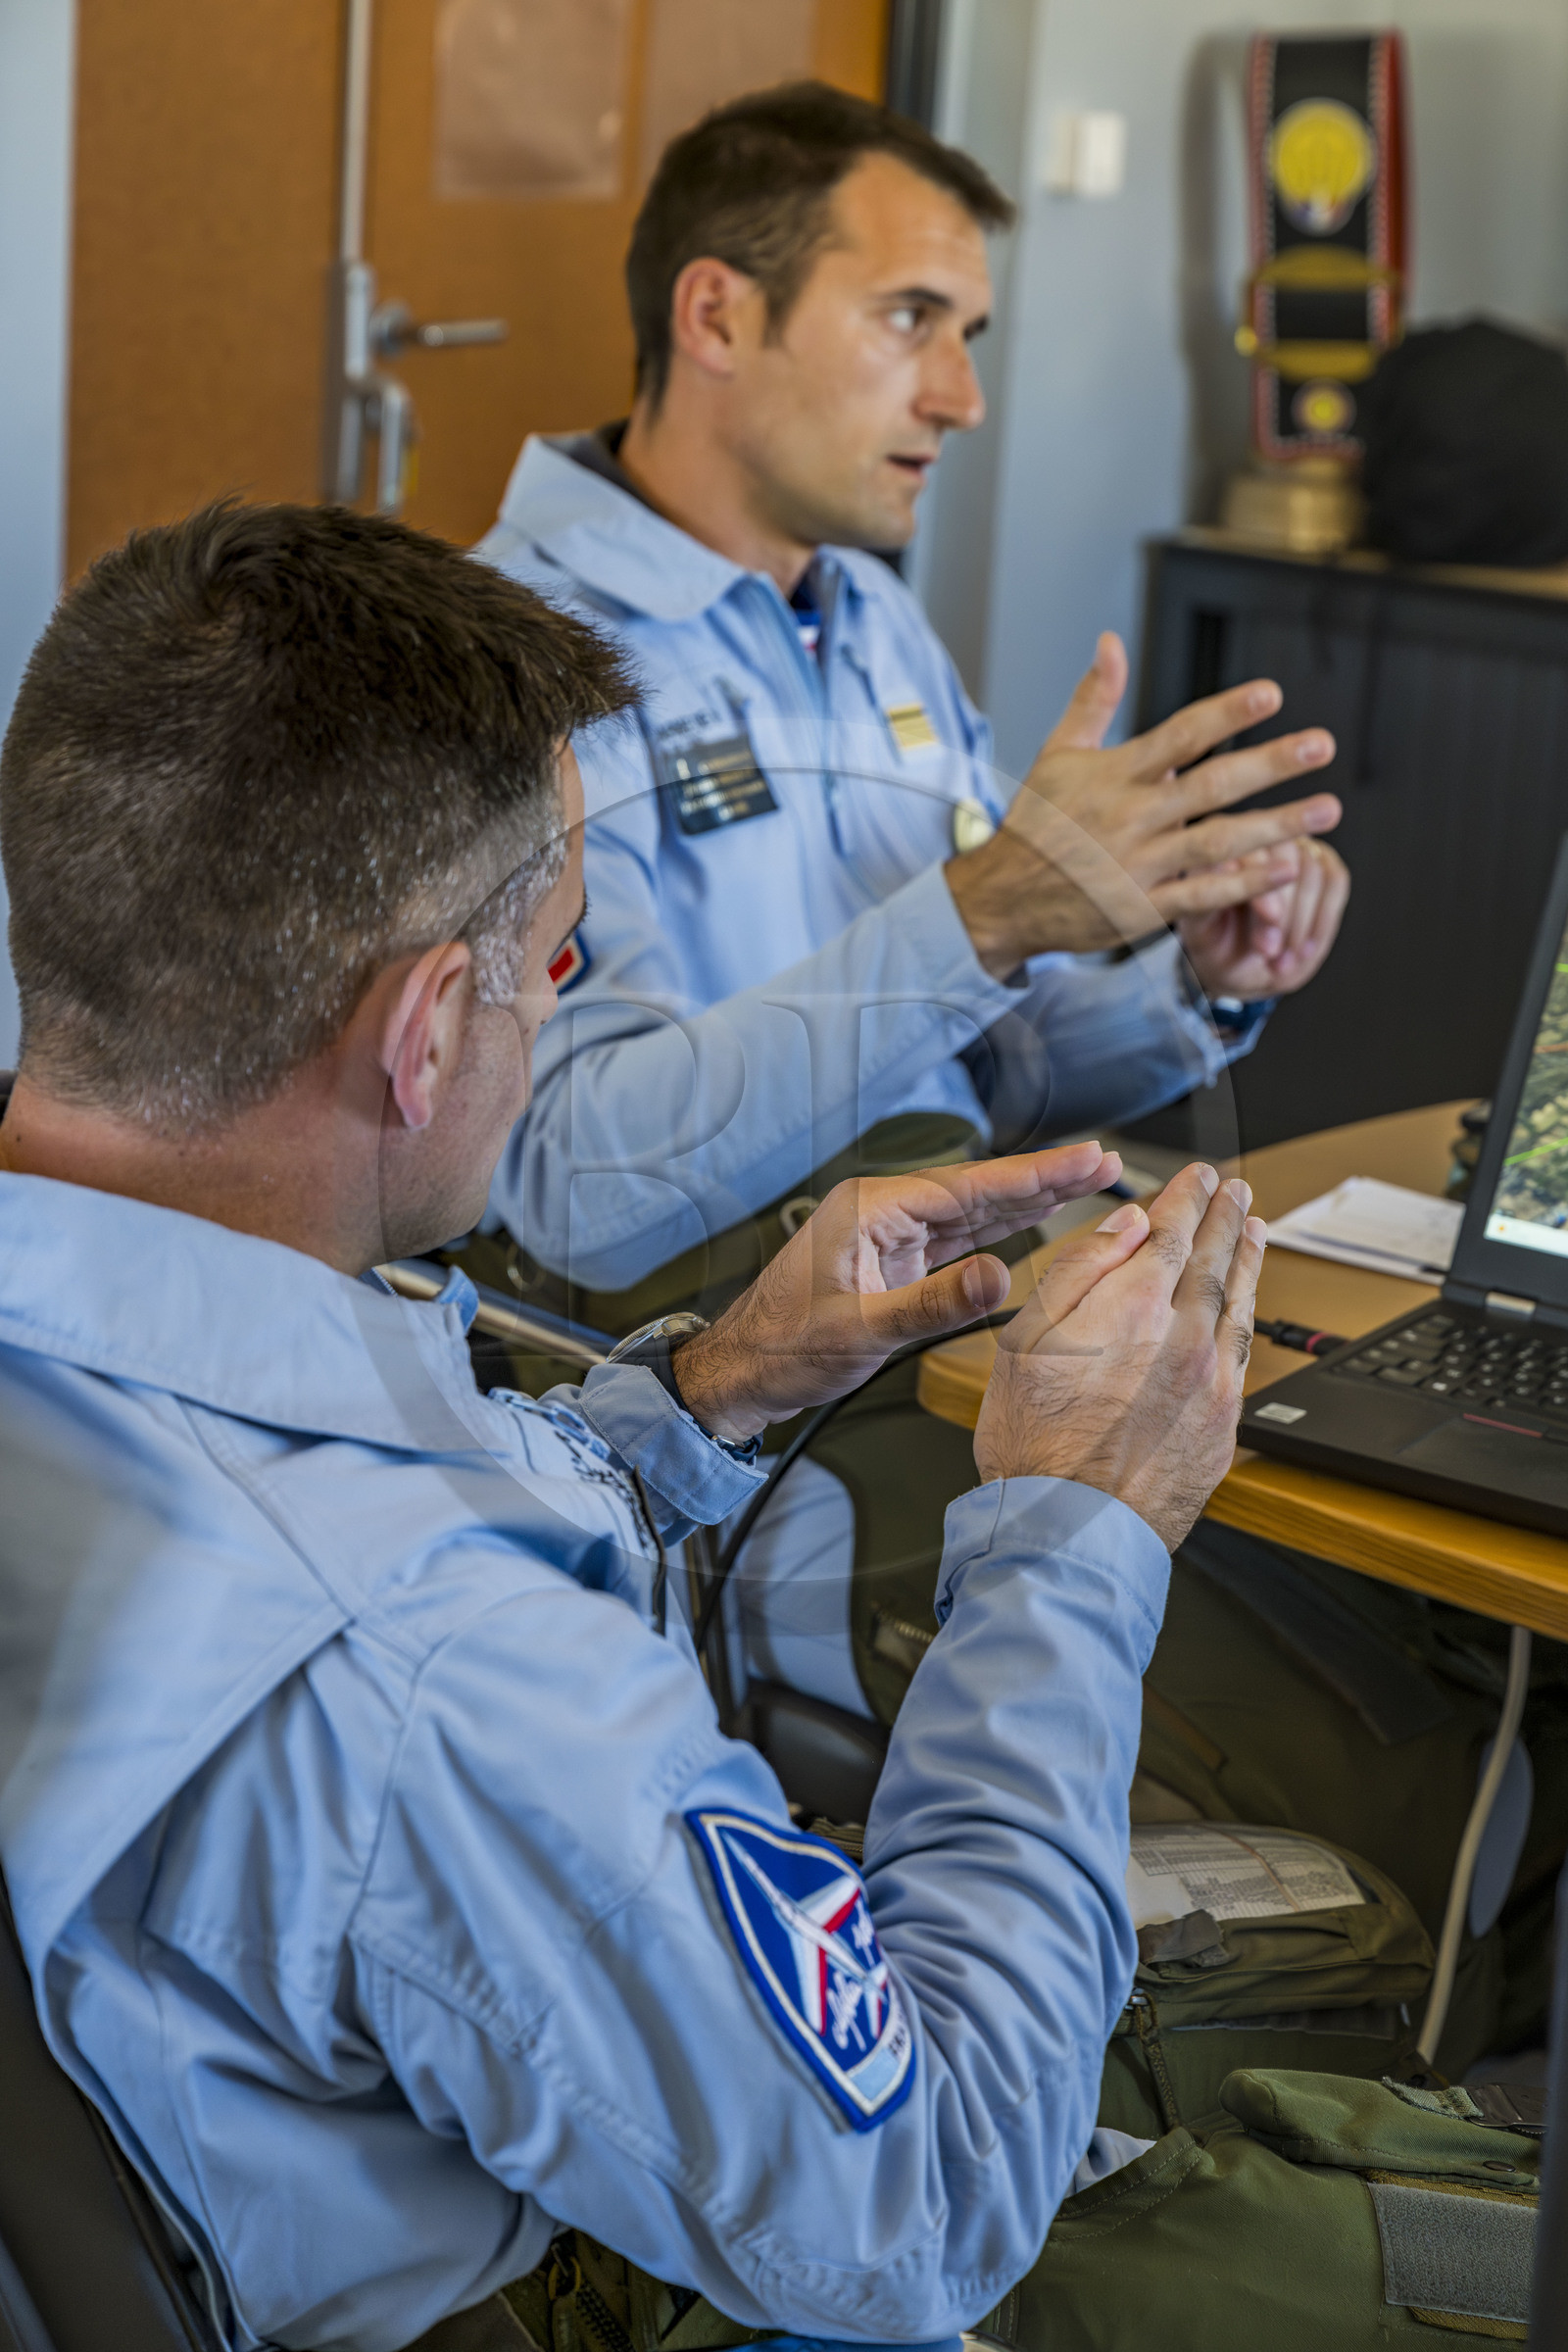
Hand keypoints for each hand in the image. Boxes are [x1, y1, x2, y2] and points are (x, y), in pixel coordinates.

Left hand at [671, 1141, 1122, 1442]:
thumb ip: (932, 1304)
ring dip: (1029, 1198)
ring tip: (1086, 1180)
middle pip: (979, 1188)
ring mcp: (888, 1234)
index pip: (969, 1186)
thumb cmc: (783, 1350)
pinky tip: (1033, 1217)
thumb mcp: (861, 1332)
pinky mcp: (892, 1259)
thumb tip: (999, 1277)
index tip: (1085, 1158)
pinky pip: (957, 1236)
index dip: (1035, 1174)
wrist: (741, 1372)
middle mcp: (882, 1212)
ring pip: (973, 1210)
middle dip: (1044, 1176)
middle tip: (1105, 1162)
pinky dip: (1000, 1227)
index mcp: (871, 1210)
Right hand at [944, 632, 1339, 973]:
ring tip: (1327, 810)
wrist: (1002, 899)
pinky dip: (1245, 883)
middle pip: (1211, 786)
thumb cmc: (1035, 824)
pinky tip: (1287, 866)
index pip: (1180, 735)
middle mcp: (1131, 818)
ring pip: (1218, 843)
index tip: (1273, 694)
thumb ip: (1094, 698)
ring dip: (1277, 825)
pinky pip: (1203, 895)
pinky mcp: (1142, 909)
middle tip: (1321, 745)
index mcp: (1114, 775)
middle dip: (1270, 764)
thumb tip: (1111, 641)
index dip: (1227, 713)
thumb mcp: (1057, 753)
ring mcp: (1139, 866)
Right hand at [972, 1163, 1264, 1551]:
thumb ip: (1078, 1272)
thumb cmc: (1033, 1445)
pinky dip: (1250, 1312)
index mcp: (1131, 1309)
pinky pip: (1244, 1350)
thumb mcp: (1026, 1342)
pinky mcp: (1225, 1422)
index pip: (1171, 1233)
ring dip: (1248, 1257)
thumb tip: (1124, 1225)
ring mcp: (1211, 1380)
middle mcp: (1183, 1337)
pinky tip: (1247, 1304)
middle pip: (1213, 1259)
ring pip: (1239, 1301)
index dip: (1186, 1198)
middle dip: (1225, 1216)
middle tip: (1234, 1189)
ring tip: (1254, 1228)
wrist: (1071, 1532)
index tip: (1197, 1177)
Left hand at [1180, 837, 1349, 1001]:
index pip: (1242, 848)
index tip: (1272, 916)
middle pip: (1284, 855)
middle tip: (1271, 950)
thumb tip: (1233, 883)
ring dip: (1301, 923)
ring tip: (1281, 961)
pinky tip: (1303, 951)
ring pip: (1312, 870)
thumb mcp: (1200, 931)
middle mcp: (1254, 835)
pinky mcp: (1321, 859)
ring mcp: (1291, 845)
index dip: (1260, 882)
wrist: (1240, 963)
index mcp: (1216, 846)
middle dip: (1285, 910)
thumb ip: (1208, 902)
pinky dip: (1322, 921)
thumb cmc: (1215, 945)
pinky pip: (1335, 881)